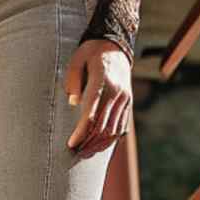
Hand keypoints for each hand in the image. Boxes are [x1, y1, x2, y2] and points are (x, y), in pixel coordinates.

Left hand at [63, 39, 133, 157]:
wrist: (115, 46)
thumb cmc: (90, 53)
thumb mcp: (76, 61)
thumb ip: (72, 81)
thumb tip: (74, 103)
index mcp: (103, 82)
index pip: (92, 114)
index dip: (81, 132)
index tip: (71, 144)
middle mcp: (117, 92)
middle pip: (103, 126)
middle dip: (89, 142)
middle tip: (75, 153)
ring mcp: (125, 98)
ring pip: (114, 129)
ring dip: (100, 144)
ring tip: (85, 152)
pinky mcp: (128, 102)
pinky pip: (121, 126)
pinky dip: (111, 139)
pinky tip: (100, 145)